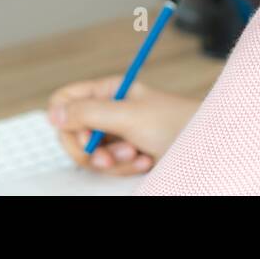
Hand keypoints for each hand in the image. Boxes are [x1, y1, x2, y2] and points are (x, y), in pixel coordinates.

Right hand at [47, 78, 199, 174]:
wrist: (207, 146)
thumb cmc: (174, 123)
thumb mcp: (128, 116)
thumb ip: (88, 114)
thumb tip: (52, 114)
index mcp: (106, 90)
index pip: (64, 100)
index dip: (66, 122)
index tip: (84, 136)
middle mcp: (107, 109)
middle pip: (71, 132)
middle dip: (91, 149)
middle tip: (110, 156)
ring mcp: (115, 133)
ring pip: (89, 154)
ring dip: (113, 160)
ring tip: (138, 155)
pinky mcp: (125, 153)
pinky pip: (107, 166)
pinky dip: (125, 168)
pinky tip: (146, 161)